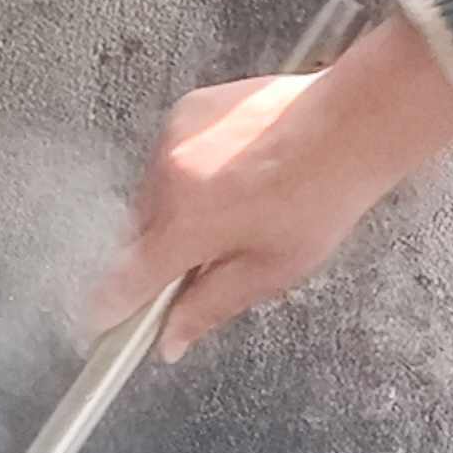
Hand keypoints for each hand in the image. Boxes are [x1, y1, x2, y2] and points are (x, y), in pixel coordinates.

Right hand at [91, 15, 452, 360]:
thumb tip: (169, 341)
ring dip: (177, 215)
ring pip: (153, 197)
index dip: (112, 306)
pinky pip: (169, 159)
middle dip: (163, 257)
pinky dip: (189, 176)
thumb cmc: (319, 199)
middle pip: (139, 237)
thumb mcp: (269, 271)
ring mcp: (171, 137)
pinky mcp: (184, 110)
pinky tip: (235, 176)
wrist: (348, 125)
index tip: (104, 324)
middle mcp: (166, 177)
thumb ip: (208, 307)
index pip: (125, 278)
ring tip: (236, 209)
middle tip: (212, 261)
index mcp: (185, 225)